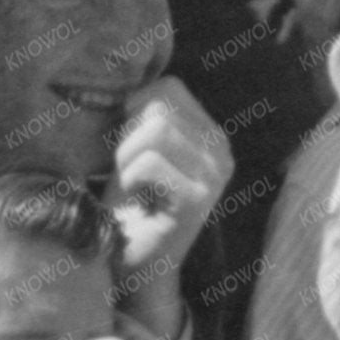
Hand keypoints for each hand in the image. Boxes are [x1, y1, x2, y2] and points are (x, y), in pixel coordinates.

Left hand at [108, 77, 231, 314]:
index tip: (129, 145)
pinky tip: (138, 200)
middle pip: (159, 105)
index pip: (168, 87)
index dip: (134, 109)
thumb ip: (144, 114)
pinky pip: (148, 161)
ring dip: (127, 156)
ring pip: (155, 128)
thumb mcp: (139, 148)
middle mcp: (222, 152)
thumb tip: (117, 75)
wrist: (137, 264)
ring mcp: (215, 175)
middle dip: (128, 135)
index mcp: (211, 135)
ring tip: (134, 184)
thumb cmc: (130, 203)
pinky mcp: (198, 199)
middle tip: (131, 172)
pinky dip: (130, 178)